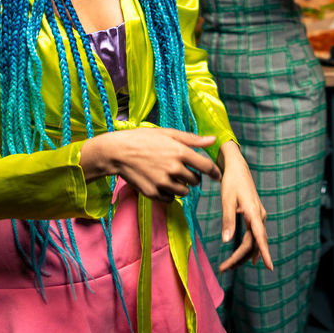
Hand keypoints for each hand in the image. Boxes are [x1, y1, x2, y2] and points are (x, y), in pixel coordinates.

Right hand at [80, 127, 219, 202]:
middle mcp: (173, 168)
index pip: (206, 166)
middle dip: (193, 177)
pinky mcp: (152, 193)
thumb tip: (212, 140)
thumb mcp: (168, 133)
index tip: (216, 175)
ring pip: (184, 192)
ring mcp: (162, 182)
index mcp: (180, 152)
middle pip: (195, 181)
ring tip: (171, 177)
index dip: (214, 172)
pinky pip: (170, 199)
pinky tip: (162, 184)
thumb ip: (192, 139)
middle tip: (183, 170)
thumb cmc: (142, 139)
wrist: (117, 152)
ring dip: (182, 186)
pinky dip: (169, 194)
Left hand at [215, 141, 272, 272]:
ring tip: (228, 266)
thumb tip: (225, 241)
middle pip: (253, 243)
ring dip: (243, 254)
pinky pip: (254, 236)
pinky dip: (248, 247)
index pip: (260, 237)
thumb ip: (228, 220)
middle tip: (223, 269)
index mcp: (254, 212)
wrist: (238, 168)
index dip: (264, 253)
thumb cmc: (231, 182)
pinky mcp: (255, 215)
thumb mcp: (227, 200)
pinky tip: (246, 257)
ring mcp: (259, 216)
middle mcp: (259, 216)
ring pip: (254, 241)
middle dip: (239, 258)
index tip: (270, 267)